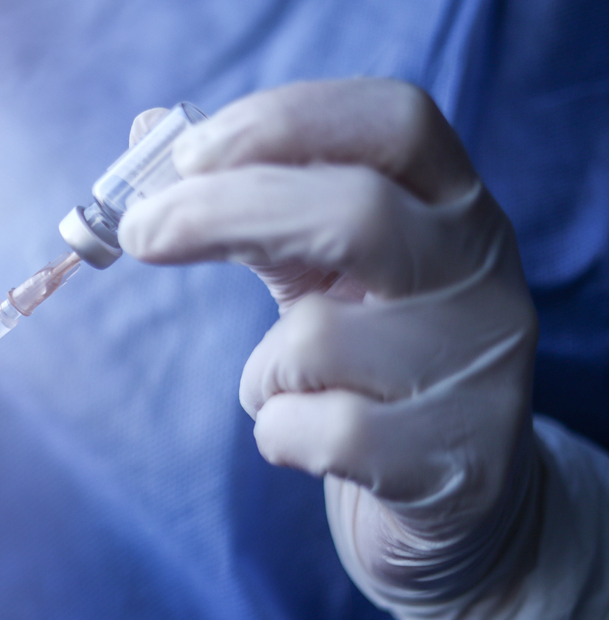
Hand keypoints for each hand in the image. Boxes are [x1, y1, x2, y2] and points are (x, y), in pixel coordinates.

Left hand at [119, 80, 541, 619]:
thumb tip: (148, 133)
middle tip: (139, 233)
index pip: (394, 124)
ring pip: (316, 339)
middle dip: (225, 212)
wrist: (457, 497)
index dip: (286, 121)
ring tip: (287, 388)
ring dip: (260, 368)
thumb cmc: (369, 365)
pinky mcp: (452, 459)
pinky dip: (278, 433)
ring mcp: (477, 368)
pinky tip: (309, 439)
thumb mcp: (320, 271)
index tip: (189, 153)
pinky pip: (316, 432)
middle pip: (356, 211)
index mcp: (454, 206)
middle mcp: (482, 273)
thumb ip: (251, 202)